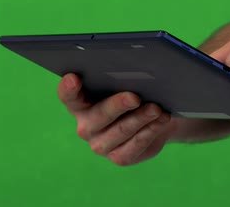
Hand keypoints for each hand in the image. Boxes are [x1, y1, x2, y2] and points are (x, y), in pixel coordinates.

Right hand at [57, 73, 172, 165]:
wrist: (150, 117)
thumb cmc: (131, 93)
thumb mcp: (122, 84)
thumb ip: (118, 78)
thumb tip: (133, 73)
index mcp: (79, 104)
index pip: (68, 96)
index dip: (69, 88)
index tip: (74, 78)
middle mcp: (86, 126)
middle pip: (99, 115)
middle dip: (117, 105)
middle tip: (134, 97)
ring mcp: (100, 145)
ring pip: (122, 130)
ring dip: (141, 118)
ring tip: (156, 108)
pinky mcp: (119, 157)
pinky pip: (135, 144)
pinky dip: (150, 130)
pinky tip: (161, 120)